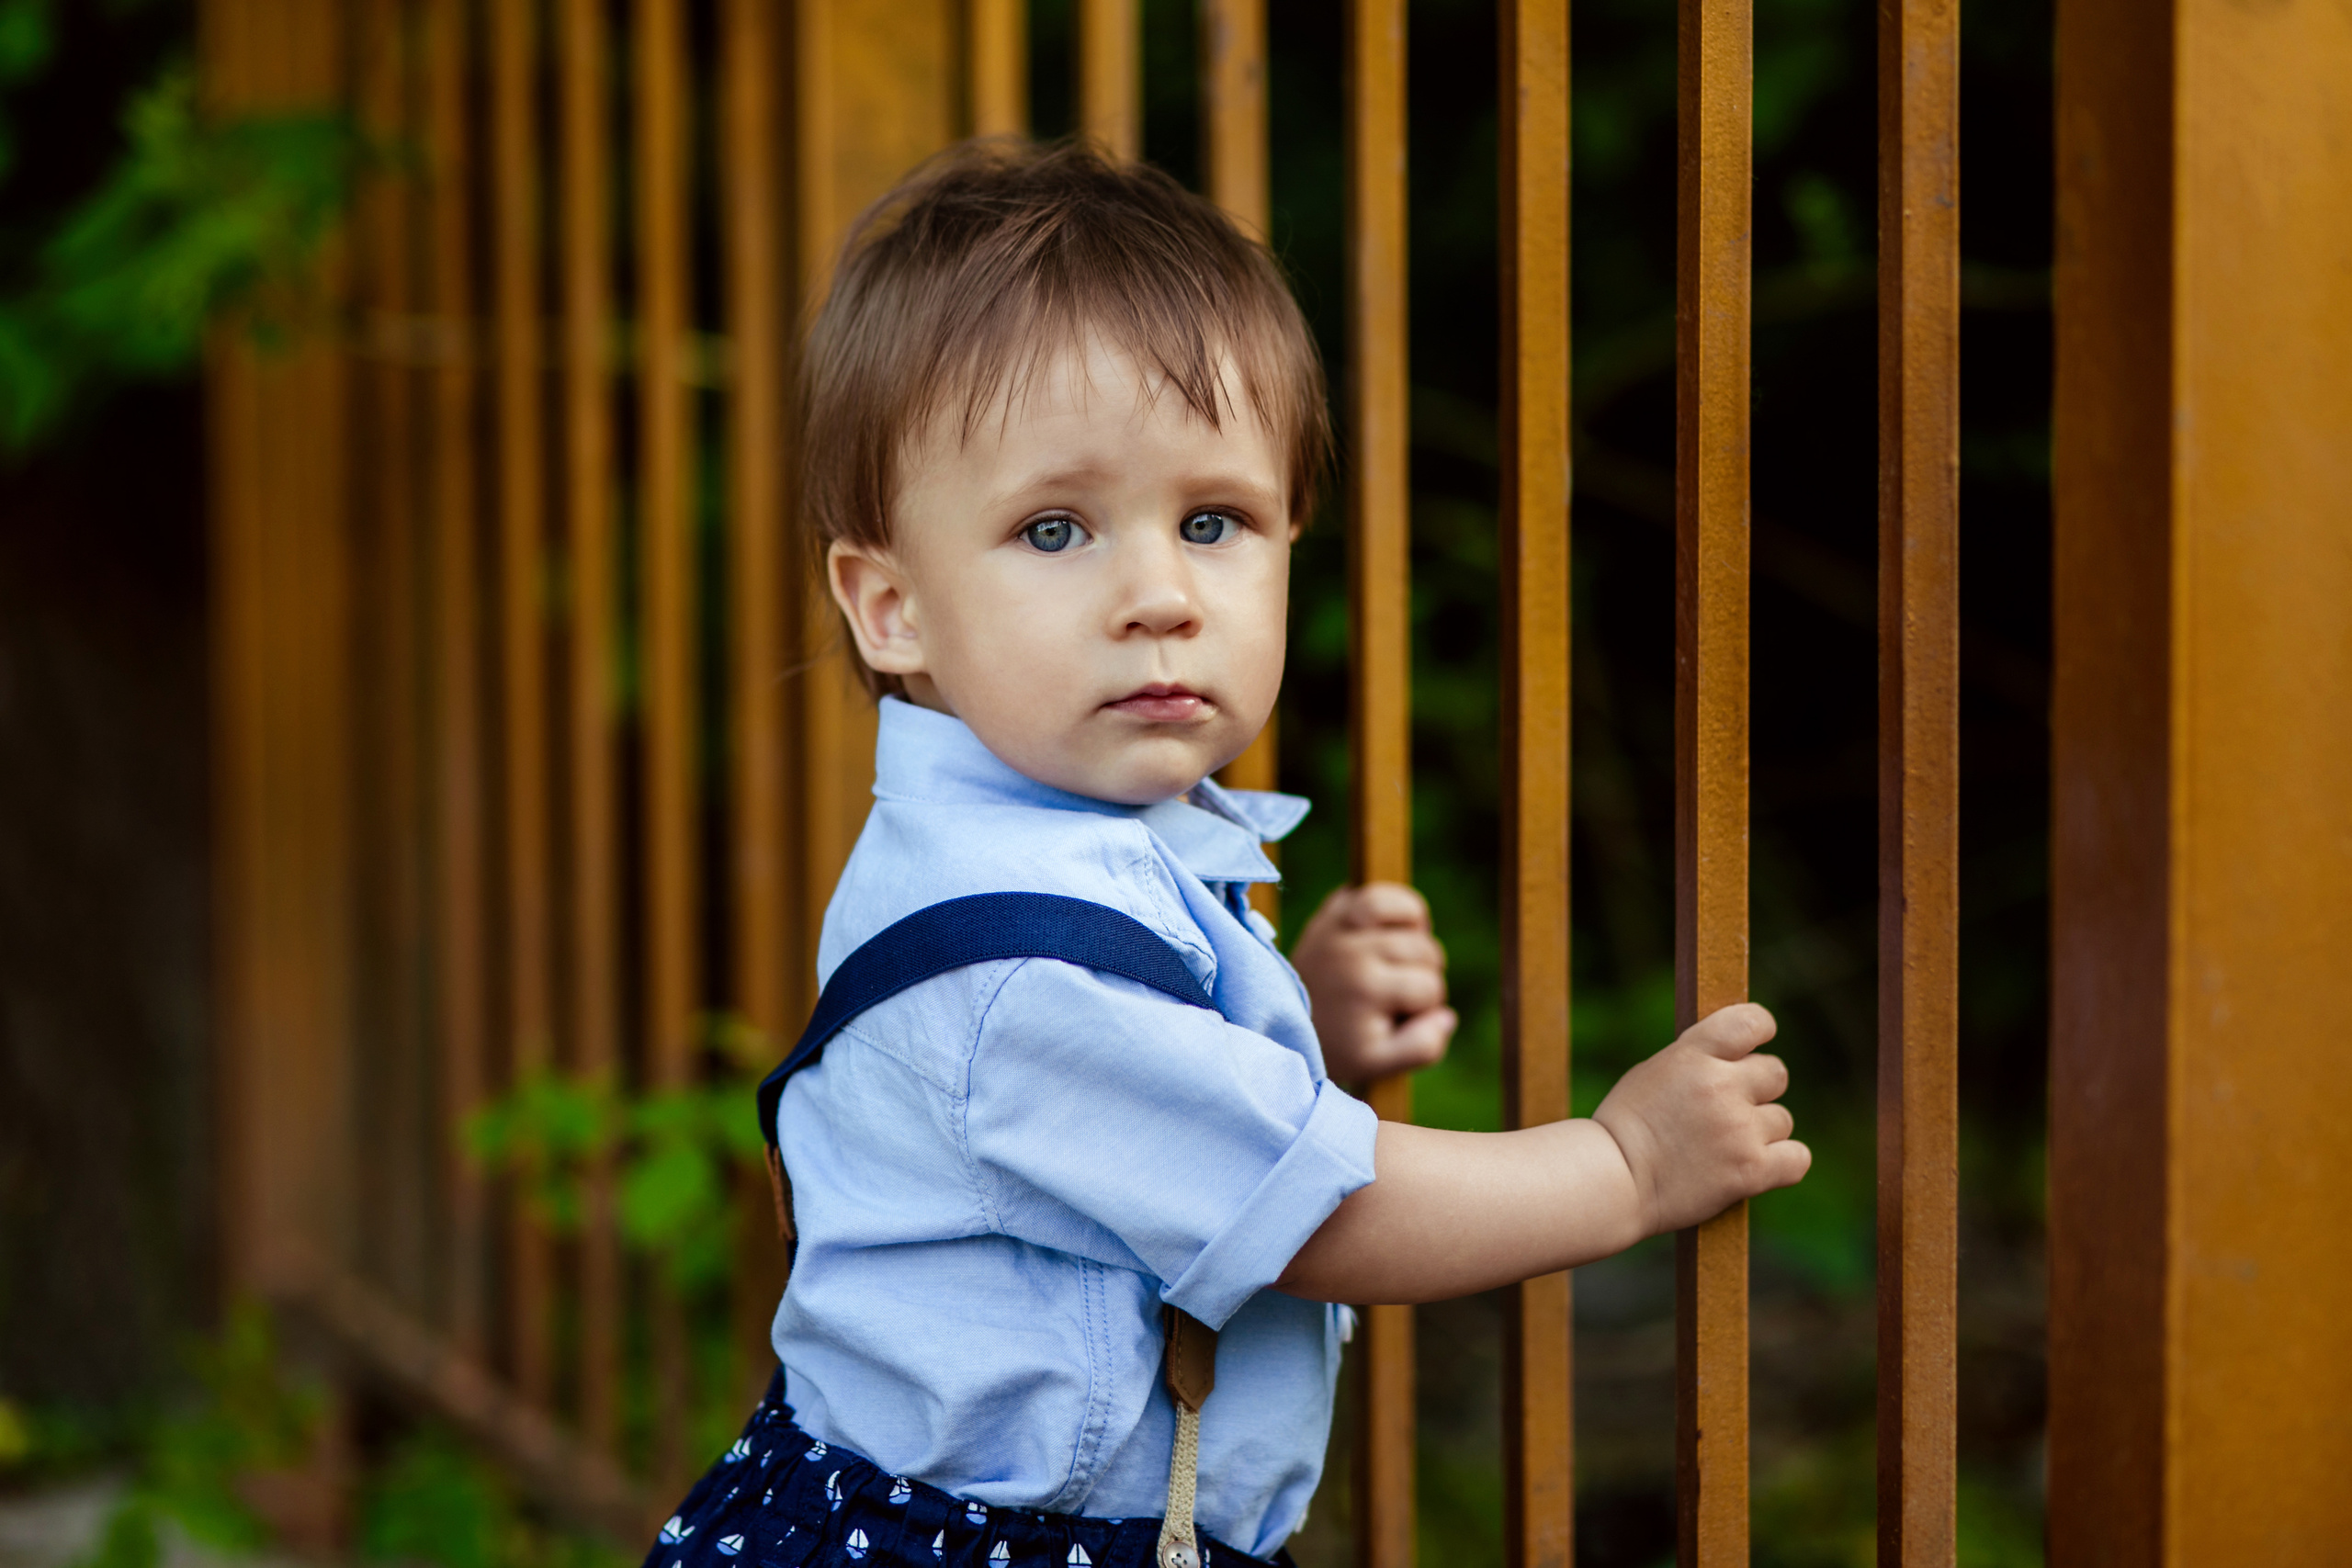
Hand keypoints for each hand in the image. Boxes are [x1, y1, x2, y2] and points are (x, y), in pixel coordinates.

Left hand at [1290, 882, 1456, 1084]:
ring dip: (1418, 940)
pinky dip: (1401, 906)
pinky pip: (1381, 892)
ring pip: (1413, 917)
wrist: (1287, 1021)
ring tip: (1400, 963)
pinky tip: (1398, 930)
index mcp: (1366, 988)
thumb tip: (1446, 1016)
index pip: (1430, 987)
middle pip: (1426, 951)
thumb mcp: (1378, 1063)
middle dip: (1424, 975)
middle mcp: (1353, 950)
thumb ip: (1422, 1047)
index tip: (1400, 1018)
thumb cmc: (1339, 1045)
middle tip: (1399, 994)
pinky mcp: (1333, 910)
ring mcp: (1340, 925)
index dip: (1426, 1007)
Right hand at [1591, 1002, 1810, 1236]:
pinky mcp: (1751, 1169)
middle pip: (1775, 1074)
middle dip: (1757, 1091)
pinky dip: (1781, 1163)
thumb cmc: (1625, 1129)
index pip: (1751, 1021)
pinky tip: (1755, 1167)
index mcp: (1692, 1053)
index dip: (1760, 1031)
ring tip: (1724, 1147)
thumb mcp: (1654, 1073)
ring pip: (1781, 1120)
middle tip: (1728, 1111)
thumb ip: (1698, 1061)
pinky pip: (1797, 1158)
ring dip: (1760, 1132)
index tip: (1752, 1048)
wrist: (1612, 1181)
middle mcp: (1721, 1085)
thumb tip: (1739, 1056)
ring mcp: (1738, 1129)